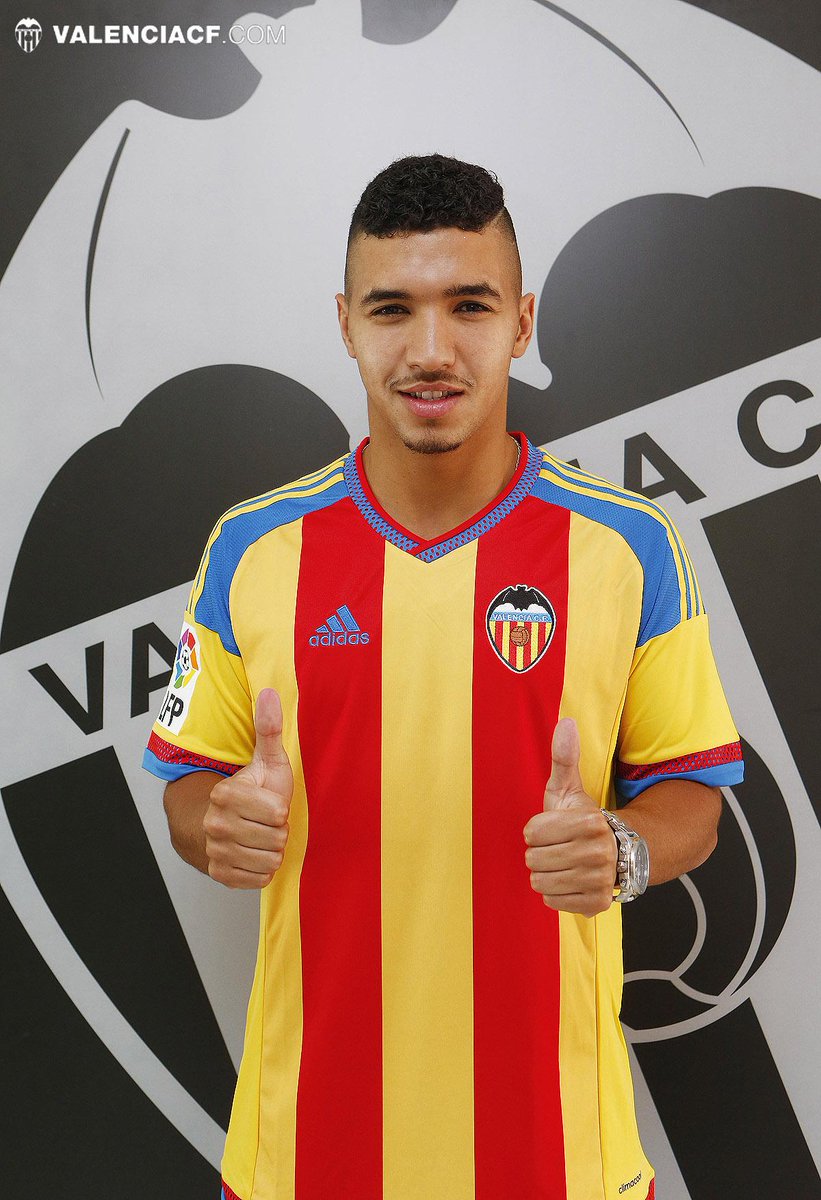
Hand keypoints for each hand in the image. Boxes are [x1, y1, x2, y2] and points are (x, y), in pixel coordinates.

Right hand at [203, 688, 293, 888]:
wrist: (216, 824)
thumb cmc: (251, 791)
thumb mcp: (266, 761)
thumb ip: (269, 730)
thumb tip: (270, 693)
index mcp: (225, 795)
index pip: (277, 813)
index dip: (280, 809)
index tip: (269, 803)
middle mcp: (215, 824)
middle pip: (276, 838)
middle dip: (277, 831)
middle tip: (265, 822)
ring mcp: (215, 851)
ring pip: (270, 860)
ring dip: (271, 850)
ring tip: (260, 836)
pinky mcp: (220, 874)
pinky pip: (260, 879)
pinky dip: (262, 869)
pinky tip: (254, 853)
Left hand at [523, 717, 616, 916]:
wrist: (616, 852)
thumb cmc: (582, 820)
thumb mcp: (569, 788)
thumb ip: (564, 758)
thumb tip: (566, 722)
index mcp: (589, 822)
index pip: (532, 833)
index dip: (537, 830)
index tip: (553, 828)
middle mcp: (599, 852)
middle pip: (534, 859)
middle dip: (540, 853)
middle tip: (558, 847)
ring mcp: (600, 880)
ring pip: (540, 882)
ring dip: (545, 873)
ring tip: (563, 863)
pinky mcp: (597, 903)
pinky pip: (552, 901)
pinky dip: (555, 893)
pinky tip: (569, 880)